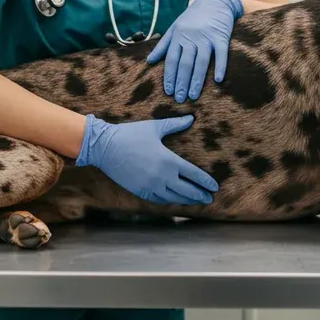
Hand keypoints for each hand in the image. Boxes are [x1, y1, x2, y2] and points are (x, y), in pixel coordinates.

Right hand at [76, 114, 217, 204]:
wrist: (105, 147)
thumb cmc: (130, 134)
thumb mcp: (155, 127)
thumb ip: (175, 125)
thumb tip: (191, 118)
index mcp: (169, 161)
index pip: (194, 175)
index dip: (205, 182)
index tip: (214, 187)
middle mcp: (162, 177)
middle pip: (187, 190)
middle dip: (200, 195)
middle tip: (209, 198)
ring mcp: (150, 186)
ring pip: (174, 198)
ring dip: (186, 200)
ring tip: (195, 201)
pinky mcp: (140, 191)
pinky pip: (158, 200)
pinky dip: (169, 201)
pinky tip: (174, 200)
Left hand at [146, 0, 243, 101]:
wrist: (215, 1)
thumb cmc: (193, 17)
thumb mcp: (175, 27)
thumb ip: (163, 45)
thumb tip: (149, 61)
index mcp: (178, 36)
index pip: (171, 59)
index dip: (169, 76)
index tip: (168, 91)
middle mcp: (191, 37)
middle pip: (185, 63)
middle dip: (181, 82)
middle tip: (179, 99)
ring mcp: (207, 37)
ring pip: (201, 62)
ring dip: (197, 80)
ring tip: (193, 96)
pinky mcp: (222, 36)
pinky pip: (221, 54)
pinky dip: (220, 67)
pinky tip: (218, 80)